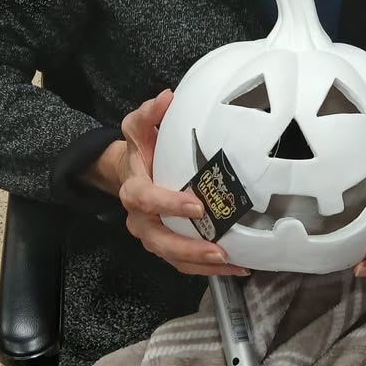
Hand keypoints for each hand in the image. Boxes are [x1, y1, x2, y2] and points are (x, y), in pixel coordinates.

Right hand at [90, 89, 249, 276]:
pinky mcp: (166, 246)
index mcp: (134, 190)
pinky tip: (236, 266)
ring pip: (173, 257)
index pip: (147, 200)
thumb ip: (149, 114)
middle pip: (160, 240)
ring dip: (202, 264)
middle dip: (189, 247)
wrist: (129, 173)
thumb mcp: (138, 129)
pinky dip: (208, 269)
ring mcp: (152, 236)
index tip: (197, 206)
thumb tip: (167, 96)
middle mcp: (140, 219)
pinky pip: (184, 264)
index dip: (170, 204)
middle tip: (218, 248)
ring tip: (231, 262)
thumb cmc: (141, 151)